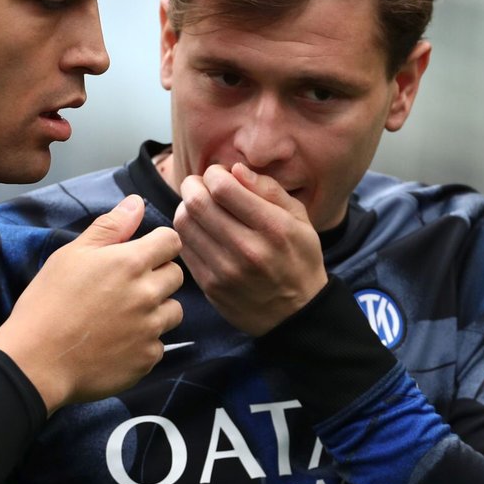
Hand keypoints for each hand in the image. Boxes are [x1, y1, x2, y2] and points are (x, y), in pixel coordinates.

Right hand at [0, 194, 183, 412]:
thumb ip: (110, 226)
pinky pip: (158, 344)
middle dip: (158, 276)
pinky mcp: (147, 359)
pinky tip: (117, 343)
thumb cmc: (48, 302)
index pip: (171, 241)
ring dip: (156, 310)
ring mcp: (150, 329)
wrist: (36, 361)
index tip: (142, 253)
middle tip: (125, 287)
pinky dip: (144, 343)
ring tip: (123, 316)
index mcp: (130, 263)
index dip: (158, 244)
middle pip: (176, 276)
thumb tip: (137, 203)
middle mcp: (148, 295)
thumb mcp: (72, 255)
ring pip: (173, 311)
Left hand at [174, 164, 325, 335]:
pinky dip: (188, 233)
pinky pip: (184, 248)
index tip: (220, 176)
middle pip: (196, 203)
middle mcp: (248, 250)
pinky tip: (202, 232)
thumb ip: (269, 189)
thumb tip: (235, 170)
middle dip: (194, 186)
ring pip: (183, 224)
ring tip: (201, 208)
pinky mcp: (210, 286)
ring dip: (187, 208)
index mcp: (273, 228)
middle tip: (201, 187)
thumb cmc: (299, 258)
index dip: (214, 174)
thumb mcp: (299, 219)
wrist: (297, 313)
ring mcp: (226, 271)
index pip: (222, 187)